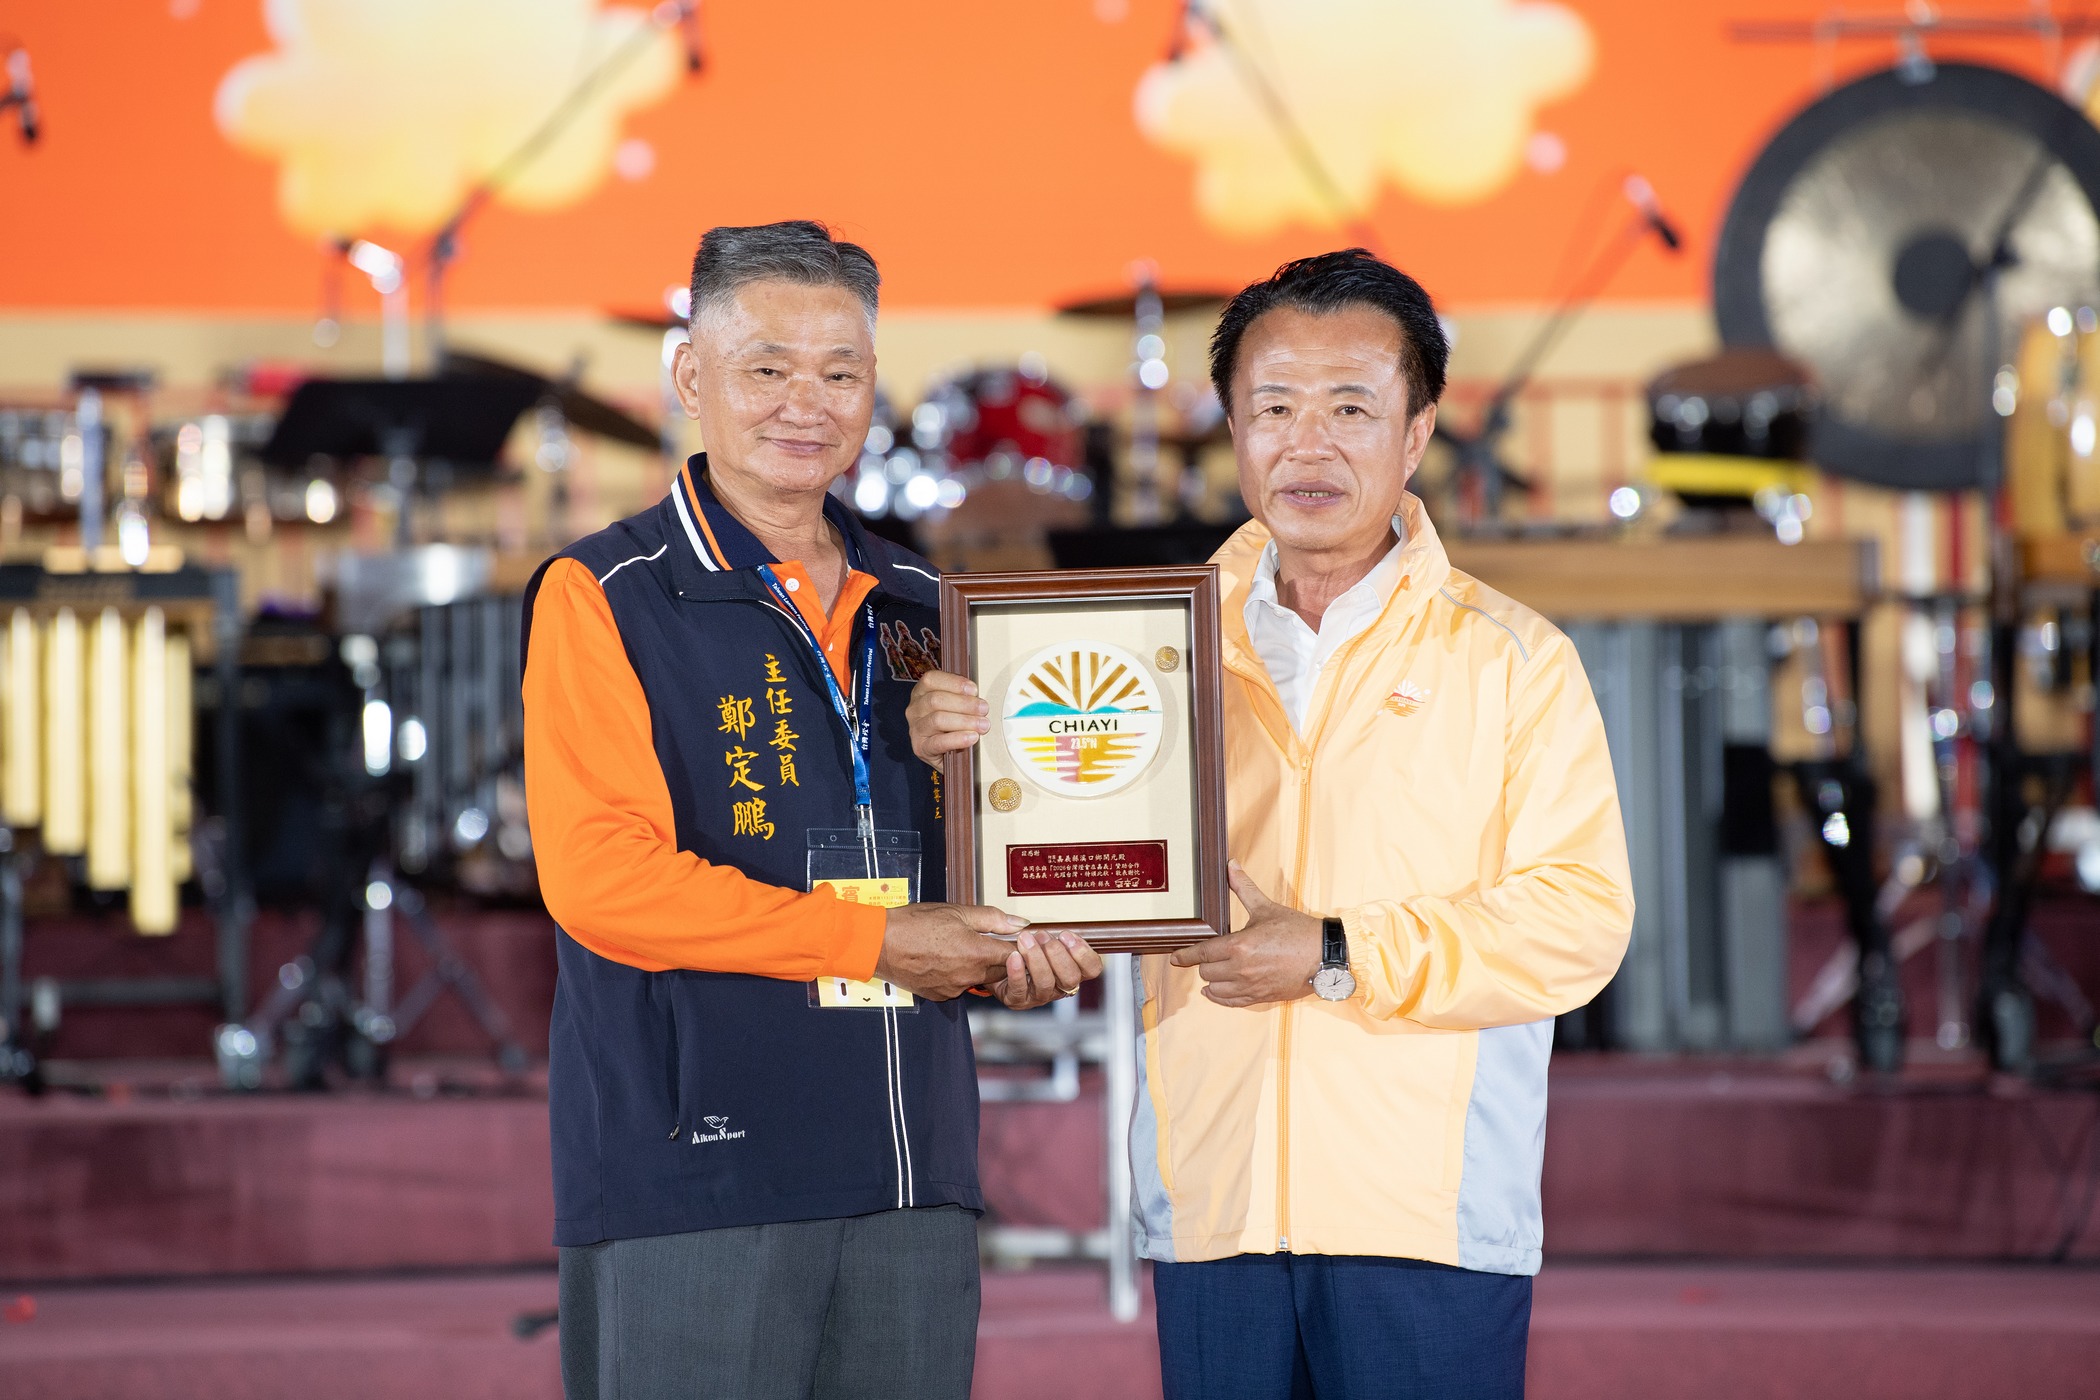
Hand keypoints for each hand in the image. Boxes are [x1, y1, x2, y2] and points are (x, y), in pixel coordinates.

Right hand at [876, 902, 1027, 1000]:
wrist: (879, 944)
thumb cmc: (915, 923)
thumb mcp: (957, 911)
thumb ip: (992, 918)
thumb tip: (1019, 923)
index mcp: (978, 952)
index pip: (1014, 955)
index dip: (1019, 946)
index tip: (1018, 939)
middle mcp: (970, 975)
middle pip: (1000, 970)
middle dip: (1000, 957)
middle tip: (989, 940)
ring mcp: (955, 988)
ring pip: (979, 979)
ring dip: (979, 966)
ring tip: (960, 947)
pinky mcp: (941, 995)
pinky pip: (959, 986)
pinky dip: (958, 974)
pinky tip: (945, 959)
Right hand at [906, 669, 987, 766]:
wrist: (946, 755)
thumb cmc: (952, 726)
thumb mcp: (954, 707)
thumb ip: (962, 698)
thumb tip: (979, 698)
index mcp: (921, 693)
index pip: (931, 679)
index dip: (953, 682)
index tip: (973, 689)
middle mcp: (914, 709)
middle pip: (936, 700)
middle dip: (964, 704)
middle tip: (984, 709)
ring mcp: (915, 729)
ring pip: (938, 719)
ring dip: (964, 721)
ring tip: (982, 725)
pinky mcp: (921, 748)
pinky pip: (939, 742)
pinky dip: (958, 739)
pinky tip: (972, 738)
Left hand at [988, 929, 1104, 1008]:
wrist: (995, 962)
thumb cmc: (1023, 948)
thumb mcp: (1042, 937)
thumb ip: (1055, 934)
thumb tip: (1061, 932)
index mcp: (1072, 970)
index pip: (1092, 969)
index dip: (1083, 953)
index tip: (1066, 935)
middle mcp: (1059, 987)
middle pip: (1071, 978)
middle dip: (1058, 954)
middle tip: (1043, 936)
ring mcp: (1039, 995)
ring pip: (1046, 983)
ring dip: (1036, 959)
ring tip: (1026, 940)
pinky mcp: (1018, 1000)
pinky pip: (1020, 989)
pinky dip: (1017, 972)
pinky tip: (1013, 957)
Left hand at [1168, 863, 1322, 1007]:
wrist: (1325, 956)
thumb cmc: (1297, 931)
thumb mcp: (1267, 907)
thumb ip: (1244, 888)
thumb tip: (1231, 865)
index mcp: (1239, 945)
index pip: (1201, 953)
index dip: (1184, 956)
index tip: (1174, 958)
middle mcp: (1240, 969)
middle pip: (1205, 972)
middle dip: (1203, 963)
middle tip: (1207, 955)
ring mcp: (1250, 986)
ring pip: (1215, 989)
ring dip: (1211, 980)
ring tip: (1212, 972)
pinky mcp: (1260, 997)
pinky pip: (1230, 1003)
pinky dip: (1220, 997)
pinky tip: (1215, 992)